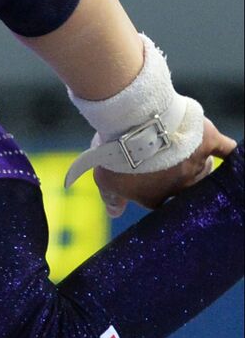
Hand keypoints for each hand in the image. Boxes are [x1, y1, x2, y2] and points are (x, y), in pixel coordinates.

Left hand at [93, 118, 236, 217]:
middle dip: (181, 184)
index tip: (154, 187)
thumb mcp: (106, 179)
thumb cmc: (117, 155)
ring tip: (191, 158)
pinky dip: (231, 154)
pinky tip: (235, 157)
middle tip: (172, 171)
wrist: (133, 124)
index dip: (158, 194)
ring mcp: (196, 164)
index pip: (163, 203)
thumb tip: (115, 212)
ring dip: (200, 167)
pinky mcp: (207, 141)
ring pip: (205, 170)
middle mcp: (181, 186)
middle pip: (188, 189)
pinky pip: (227, 150)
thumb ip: (112, 198)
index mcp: (157, 199)